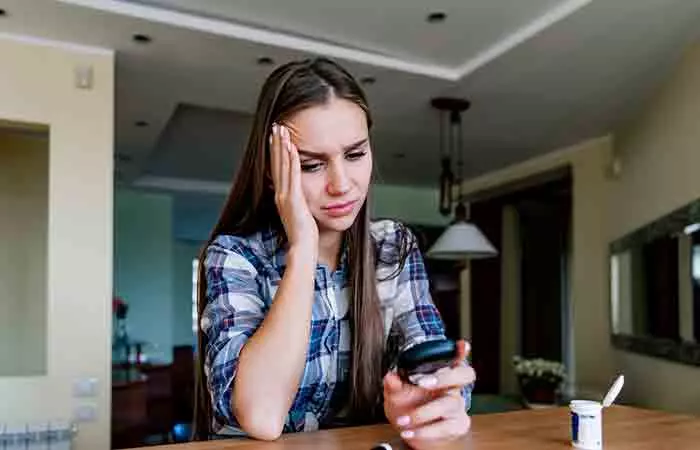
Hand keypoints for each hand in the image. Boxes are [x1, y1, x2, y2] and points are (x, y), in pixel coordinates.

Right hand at [270, 124, 317, 252]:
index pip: (277, 169)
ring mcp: (285, 196)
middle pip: (276, 163)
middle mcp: (280, 194)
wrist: (303, 247)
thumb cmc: (305, 234)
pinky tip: (292, 147)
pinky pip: (293, 175)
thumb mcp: (300, 213)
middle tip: (276, 126)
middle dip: (276, 144)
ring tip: (282, 130)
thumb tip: (301, 196)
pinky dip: (292, 160)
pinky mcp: (293, 199)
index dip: (276, 152)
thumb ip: (299, 202)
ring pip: (283, 166)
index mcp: (282, 196)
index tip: (276, 137)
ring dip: (282, 147)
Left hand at [383, 340, 474, 449]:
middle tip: (423, 382)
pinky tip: (411, 432)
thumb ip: (393, 385)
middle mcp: (452, 387)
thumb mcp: (397, 393)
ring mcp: (456, 406)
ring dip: (424, 412)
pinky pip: (446, 427)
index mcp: (440, 374)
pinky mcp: (457, 425)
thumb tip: (390, 377)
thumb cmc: (408, 407)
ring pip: (450, 403)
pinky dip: (425, 431)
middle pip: (464, 375)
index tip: (462, 345)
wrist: (412, 431)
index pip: (454, 359)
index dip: (460, 352)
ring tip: (404, 419)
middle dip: (445, 376)